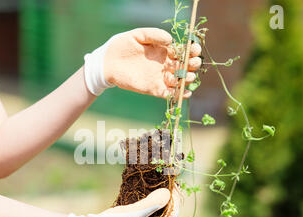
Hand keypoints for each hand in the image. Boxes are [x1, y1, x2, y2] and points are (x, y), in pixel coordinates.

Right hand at [64, 188, 179, 216]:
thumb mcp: (134, 213)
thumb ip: (153, 203)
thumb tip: (168, 193)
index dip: (174, 201)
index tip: (174, 186)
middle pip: (164, 216)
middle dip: (166, 200)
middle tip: (166, 184)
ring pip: (154, 215)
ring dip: (156, 202)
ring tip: (157, 187)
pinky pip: (144, 216)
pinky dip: (147, 205)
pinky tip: (144, 195)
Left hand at [83, 28, 201, 97]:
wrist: (108, 62)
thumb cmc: (122, 46)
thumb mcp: (138, 35)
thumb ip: (154, 35)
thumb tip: (170, 41)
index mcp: (164, 50)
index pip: (184, 51)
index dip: (192, 50)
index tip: (194, 49)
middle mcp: (165, 64)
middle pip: (185, 66)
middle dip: (193, 65)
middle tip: (191, 63)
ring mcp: (160, 77)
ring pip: (180, 80)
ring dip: (187, 79)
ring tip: (186, 76)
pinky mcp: (153, 89)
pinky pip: (169, 94)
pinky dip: (178, 94)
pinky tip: (185, 92)